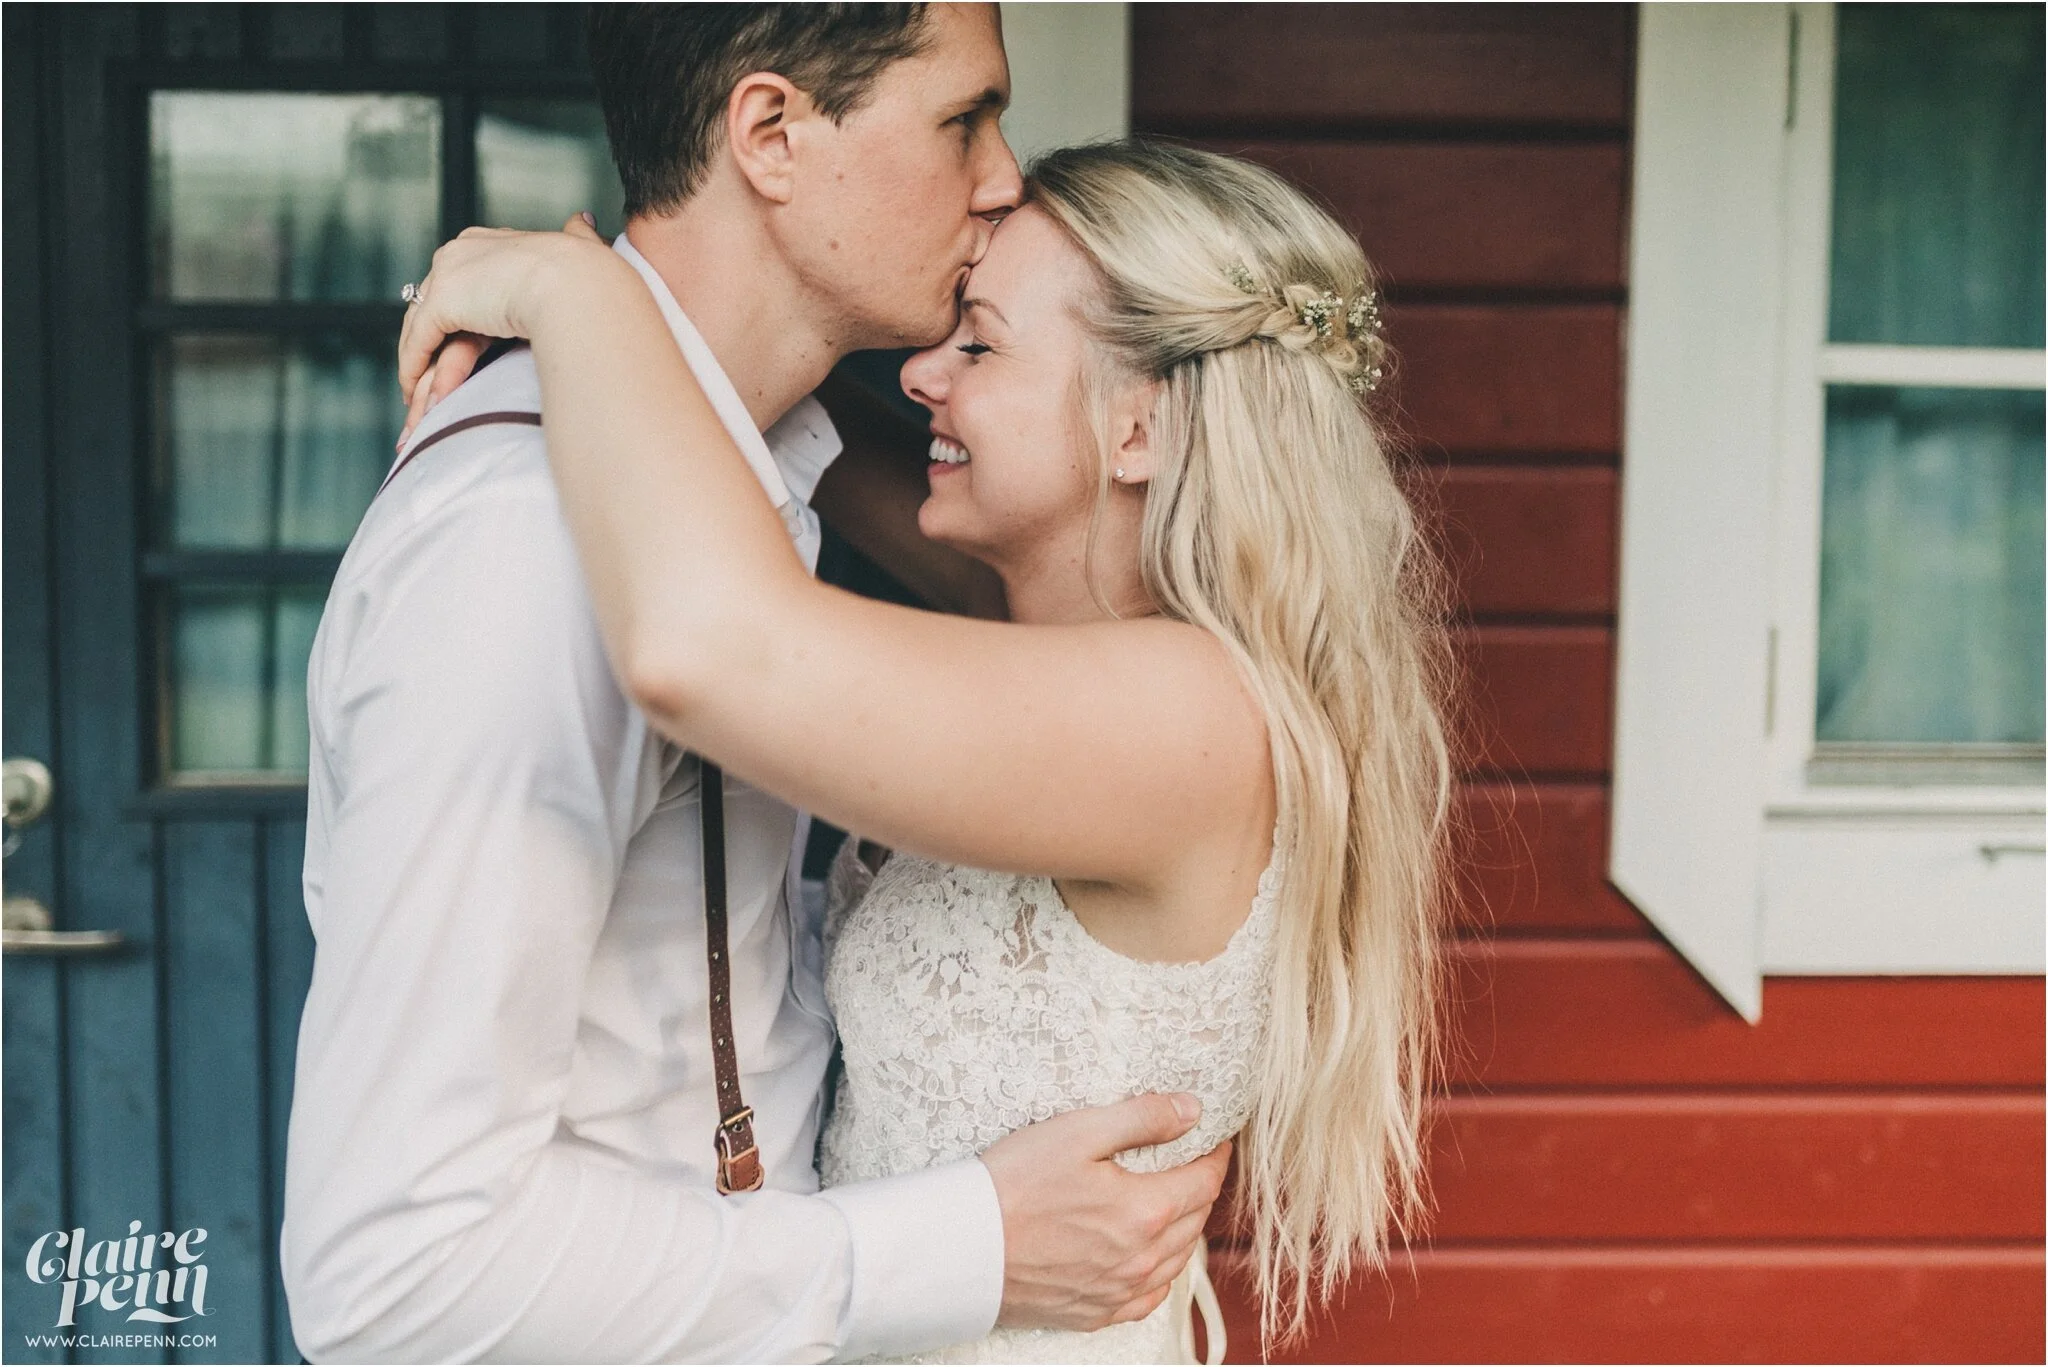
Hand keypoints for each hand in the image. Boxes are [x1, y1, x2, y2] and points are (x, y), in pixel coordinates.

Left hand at [396, 214, 614, 445]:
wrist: (578, 283)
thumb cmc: (591, 274)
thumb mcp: (581, 251)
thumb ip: (577, 238)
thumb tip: (584, 220)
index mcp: (493, 242)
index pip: (463, 282)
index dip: (459, 314)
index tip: (460, 344)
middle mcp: (462, 251)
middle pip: (434, 303)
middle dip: (429, 342)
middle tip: (426, 375)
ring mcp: (447, 275)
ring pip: (421, 325)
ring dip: (420, 362)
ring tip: (418, 395)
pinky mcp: (442, 303)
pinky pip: (419, 341)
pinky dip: (415, 368)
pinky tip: (415, 393)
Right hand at [980, 1093, 1231, 1331]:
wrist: (963, 1248)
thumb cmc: (1014, 1183)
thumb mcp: (1078, 1131)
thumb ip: (1142, 1118)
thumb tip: (1192, 1110)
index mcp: (1145, 1211)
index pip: (1204, 1182)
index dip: (1215, 1157)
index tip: (1216, 1139)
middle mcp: (1141, 1259)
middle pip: (1194, 1221)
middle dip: (1201, 1189)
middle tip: (1195, 1164)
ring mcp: (1118, 1291)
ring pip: (1176, 1261)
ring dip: (1185, 1230)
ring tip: (1178, 1205)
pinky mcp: (1093, 1312)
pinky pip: (1148, 1299)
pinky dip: (1160, 1275)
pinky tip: (1152, 1262)